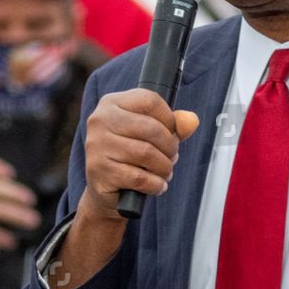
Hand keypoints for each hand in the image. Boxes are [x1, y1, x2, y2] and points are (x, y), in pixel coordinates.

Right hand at [78, 89, 199, 223]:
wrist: (104, 188)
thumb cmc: (129, 154)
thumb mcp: (151, 134)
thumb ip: (175, 124)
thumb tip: (191, 120)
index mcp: (112, 103)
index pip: (150, 101)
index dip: (169, 119)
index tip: (172, 133)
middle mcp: (100, 121)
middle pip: (151, 128)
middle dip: (170, 146)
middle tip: (172, 157)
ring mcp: (97, 146)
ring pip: (146, 154)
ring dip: (165, 167)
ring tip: (165, 171)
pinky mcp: (99, 171)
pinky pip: (139, 178)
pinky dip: (155, 184)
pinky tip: (157, 185)